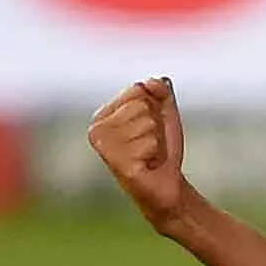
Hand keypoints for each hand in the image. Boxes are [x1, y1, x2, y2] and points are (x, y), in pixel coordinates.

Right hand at [88, 77, 187, 231]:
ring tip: (148, 154)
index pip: (138, 88)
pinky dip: (157, 153)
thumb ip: (161, 91)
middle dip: (157, 124)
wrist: (167, 183)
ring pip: (148, 123)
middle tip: (150, 143)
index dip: (155, 106)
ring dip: (157, 140)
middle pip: (143, 105)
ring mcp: (105, 147)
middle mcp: (97, 129)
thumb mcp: (165, 112)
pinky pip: (150, 143)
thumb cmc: (162, 147)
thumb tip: (149, 81)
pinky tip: (147, 165)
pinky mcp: (117, 163)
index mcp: (103, 114)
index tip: (150, 126)